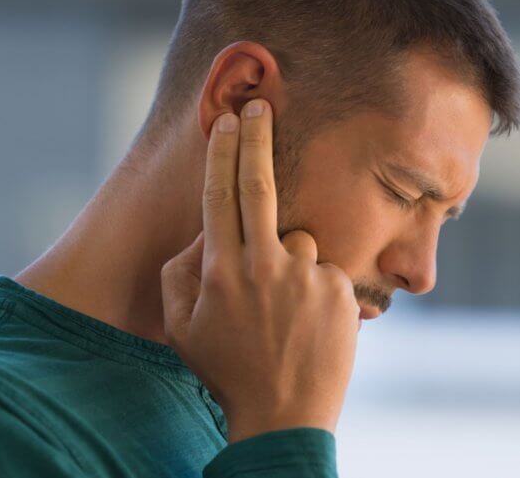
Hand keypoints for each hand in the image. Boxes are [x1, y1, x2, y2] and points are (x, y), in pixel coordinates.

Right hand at [160, 98, 359, 443]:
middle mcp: (264, 264)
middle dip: (258, 138)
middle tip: (260, 104)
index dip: (222, 152)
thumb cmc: (226, 369)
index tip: (227, 120)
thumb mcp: (181, 327)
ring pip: (297, 240)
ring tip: (284, 313)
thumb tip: (205, 233)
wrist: (284, 415)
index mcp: (222, 270)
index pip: (220, 194)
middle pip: (261, 184)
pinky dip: (314, 287)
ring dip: (289, 262)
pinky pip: (323, 270)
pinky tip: (307, 324)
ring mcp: (306, 275)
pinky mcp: (338, 289)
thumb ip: (182, 272)